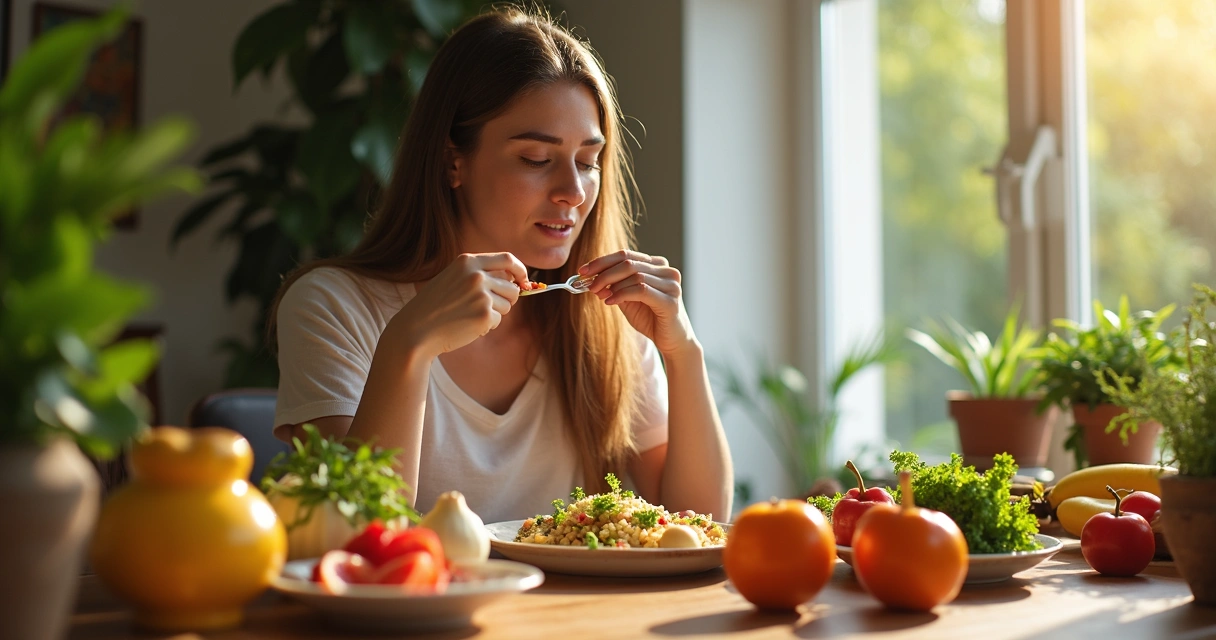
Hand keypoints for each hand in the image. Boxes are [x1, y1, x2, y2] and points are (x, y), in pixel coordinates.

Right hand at [390, 253, 528, 357]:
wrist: (416, 329)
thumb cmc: (435, 306)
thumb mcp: (454, 278)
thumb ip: (479, 274)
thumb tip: (514, 280)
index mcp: (468, 262)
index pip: (507, 259)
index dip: (519, 270)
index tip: (523, 280)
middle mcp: (477, 275)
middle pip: (512, 286)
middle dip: (506, 298)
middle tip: (486, 307)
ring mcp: (481, 295)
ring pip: (507, 305)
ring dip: (494, 313)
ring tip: (469, 315)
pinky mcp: (484, 315)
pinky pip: (497, 321)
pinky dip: (486, 326)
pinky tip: (466, 325)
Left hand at [580, 250, 696, 355]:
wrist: (672, 341)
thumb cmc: (651, 319)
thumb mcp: (628, 299)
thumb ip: (614, 287)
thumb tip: (592, 279)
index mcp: (656, 266)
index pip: (626, 255)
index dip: (602, 261)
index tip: (583, 270)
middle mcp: (666, 271)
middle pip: (629, 263)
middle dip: (604, 273)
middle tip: (588, 285)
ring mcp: (671, 285)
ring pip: (635, 275)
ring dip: (612, 285)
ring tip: (600, 295)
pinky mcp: (670, 301)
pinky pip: (641, 290)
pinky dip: (622, 294)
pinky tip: (610, 302)